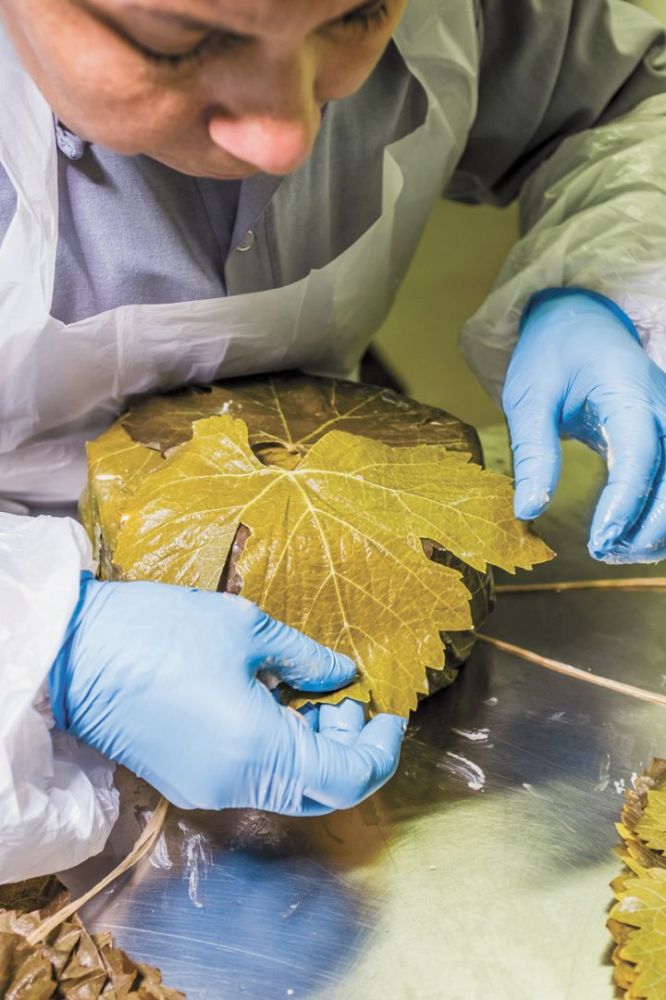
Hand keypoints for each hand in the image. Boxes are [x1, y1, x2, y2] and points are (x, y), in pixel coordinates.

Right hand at [49, 574, 405, 813]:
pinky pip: (255, 778)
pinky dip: (281, 751)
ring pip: (288, 787)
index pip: (346, 780)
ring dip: (314, 748)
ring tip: (309, 694)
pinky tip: (275, 704)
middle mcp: (236, 785)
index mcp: (257, 752)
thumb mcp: (247, 630)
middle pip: (321, 792)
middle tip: (342, 698)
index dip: (379, 751)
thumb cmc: (158, 633)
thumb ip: (307, 659)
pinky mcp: (189, 779)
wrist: (74, 655)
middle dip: (348, 748)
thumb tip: (343, 675)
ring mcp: (209, 789)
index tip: (389, 715)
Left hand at [502, 290, 665, 563]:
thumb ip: (533, 452)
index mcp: (628, 388)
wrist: (580, 320)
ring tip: (617, 552)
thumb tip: (528, 510)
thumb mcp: (528, 396)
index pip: (640, 452)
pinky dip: (662, 515)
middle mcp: (664, 406)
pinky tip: (634, 539)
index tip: (600, 539)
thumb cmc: (552, 355)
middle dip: (649, 525)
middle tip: (605, 553)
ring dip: (660, 527)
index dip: (625, 501)